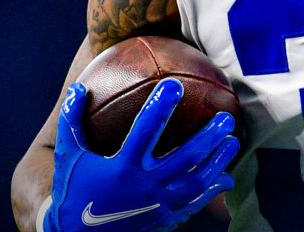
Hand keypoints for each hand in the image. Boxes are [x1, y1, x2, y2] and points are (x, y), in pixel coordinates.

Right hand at [43, 79, 238, 231]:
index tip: (174, 85)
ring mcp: (157, 204)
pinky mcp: (164, 218)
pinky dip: (211, 190)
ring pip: (196, 181)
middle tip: (226, 118)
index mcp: (121, 168)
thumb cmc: (74, 191)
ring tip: (233, 141)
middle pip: (184, 159)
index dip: (159, 108)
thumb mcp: (69, 157)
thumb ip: (72, 122)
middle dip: (208, 138)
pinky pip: (194, 203)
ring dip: (217, 161)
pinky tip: (226, 176)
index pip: (144, 132)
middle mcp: (143, 186)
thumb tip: (78, 88)